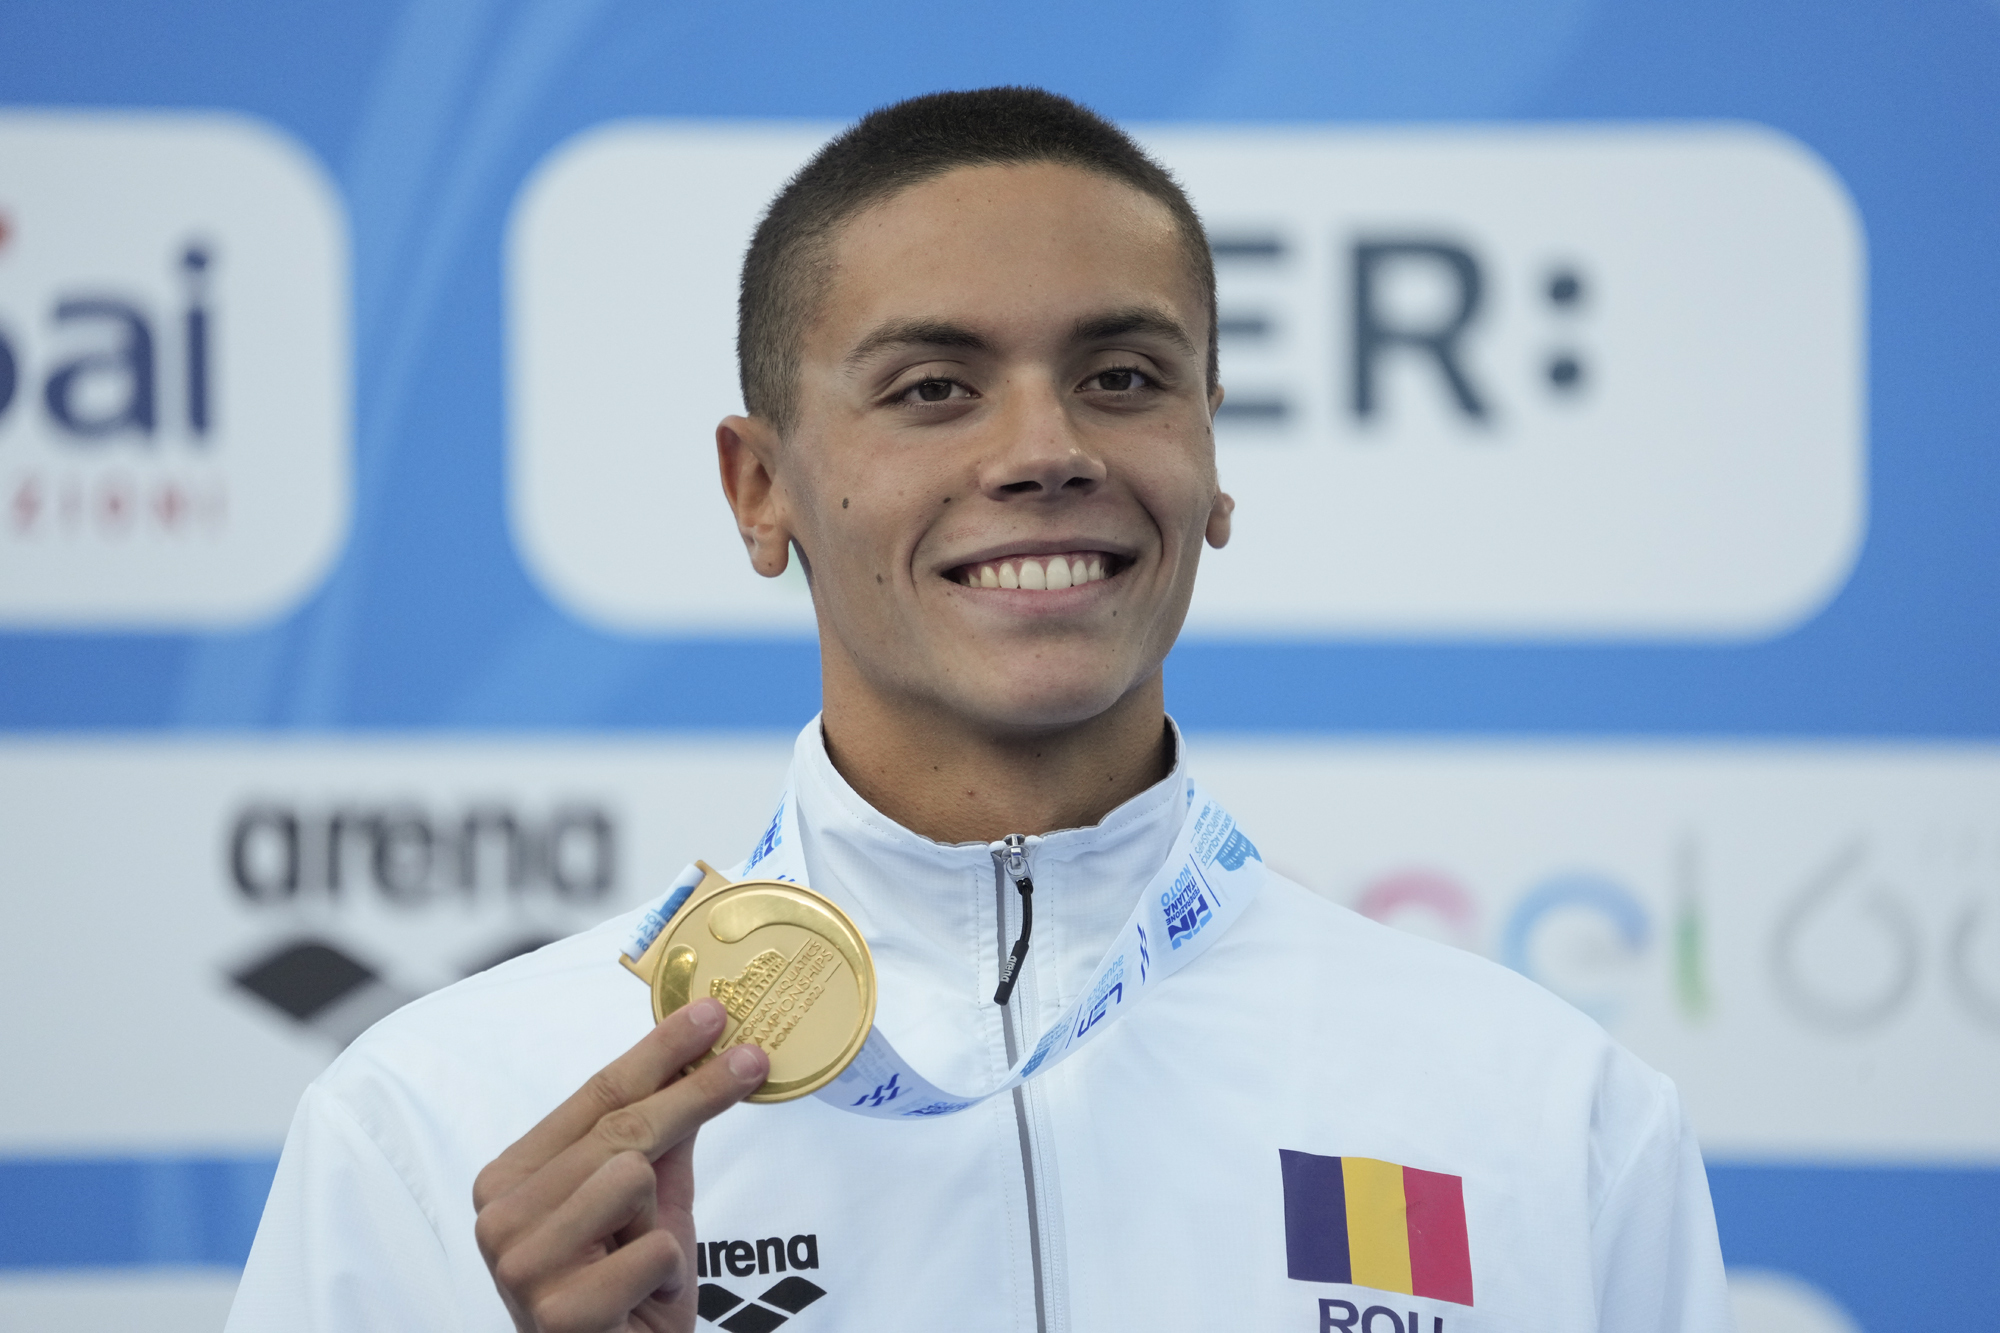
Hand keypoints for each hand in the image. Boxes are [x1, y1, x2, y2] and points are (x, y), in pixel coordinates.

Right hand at [473, 997, 769, 1331]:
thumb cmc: (629, 1298)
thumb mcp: (650, 1208)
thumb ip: (663, 1140)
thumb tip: (699, 1059)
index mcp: (510, 1179)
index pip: (595, 1095)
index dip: (658, 1052)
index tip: (711, 1014)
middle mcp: (499, 1216)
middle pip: (620, 1128)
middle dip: (695, 1092)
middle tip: (753, 1060)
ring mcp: (520, 1264)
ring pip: (631, 1177)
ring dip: (661, 1223)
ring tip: (643, 1265)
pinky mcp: (557, 1313)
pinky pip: (653, 1250)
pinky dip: (667, 1273)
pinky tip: (640, 1304)